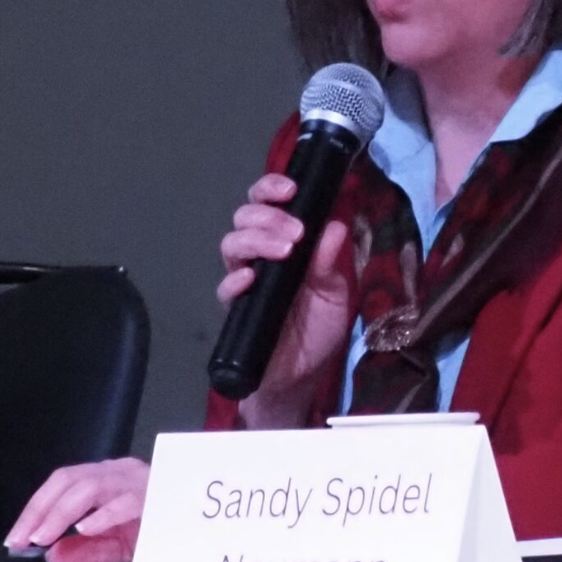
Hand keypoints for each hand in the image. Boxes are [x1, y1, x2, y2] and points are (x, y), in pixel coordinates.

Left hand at [4, 457, 149, 552]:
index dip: (35, 507)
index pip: (61, 483)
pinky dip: (102, 516)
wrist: (200, 525)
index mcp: (107, 479)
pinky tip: (85, 529)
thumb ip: (86, 551)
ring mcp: (138, 480)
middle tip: (24, 539)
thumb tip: (53, 555)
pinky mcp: (156, 496)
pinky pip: (124, 502)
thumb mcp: (115, 546)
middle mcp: (120, 472)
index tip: (16, 537)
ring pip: (90, 486)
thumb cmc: (158, 529)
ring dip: (61, 513)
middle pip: (69, 479)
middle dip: (41, 508)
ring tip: (44, 536)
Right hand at [219, 173, 352, 427]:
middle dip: (268, 215)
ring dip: (256, 239)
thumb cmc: (318, 326)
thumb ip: (331, 262)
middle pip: (245, 217)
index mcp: (284, 242)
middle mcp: (260, 255)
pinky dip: (235, 279)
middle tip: (295, 231)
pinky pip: (225, 289)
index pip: (268, 203)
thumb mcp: (336, 292)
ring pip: (232, 243)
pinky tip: (250, 278)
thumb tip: (335, 225)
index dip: (272, 188)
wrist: (304, 373)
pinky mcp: (237, 310)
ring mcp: (246, 281)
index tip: (290, 188)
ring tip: (283, 251)